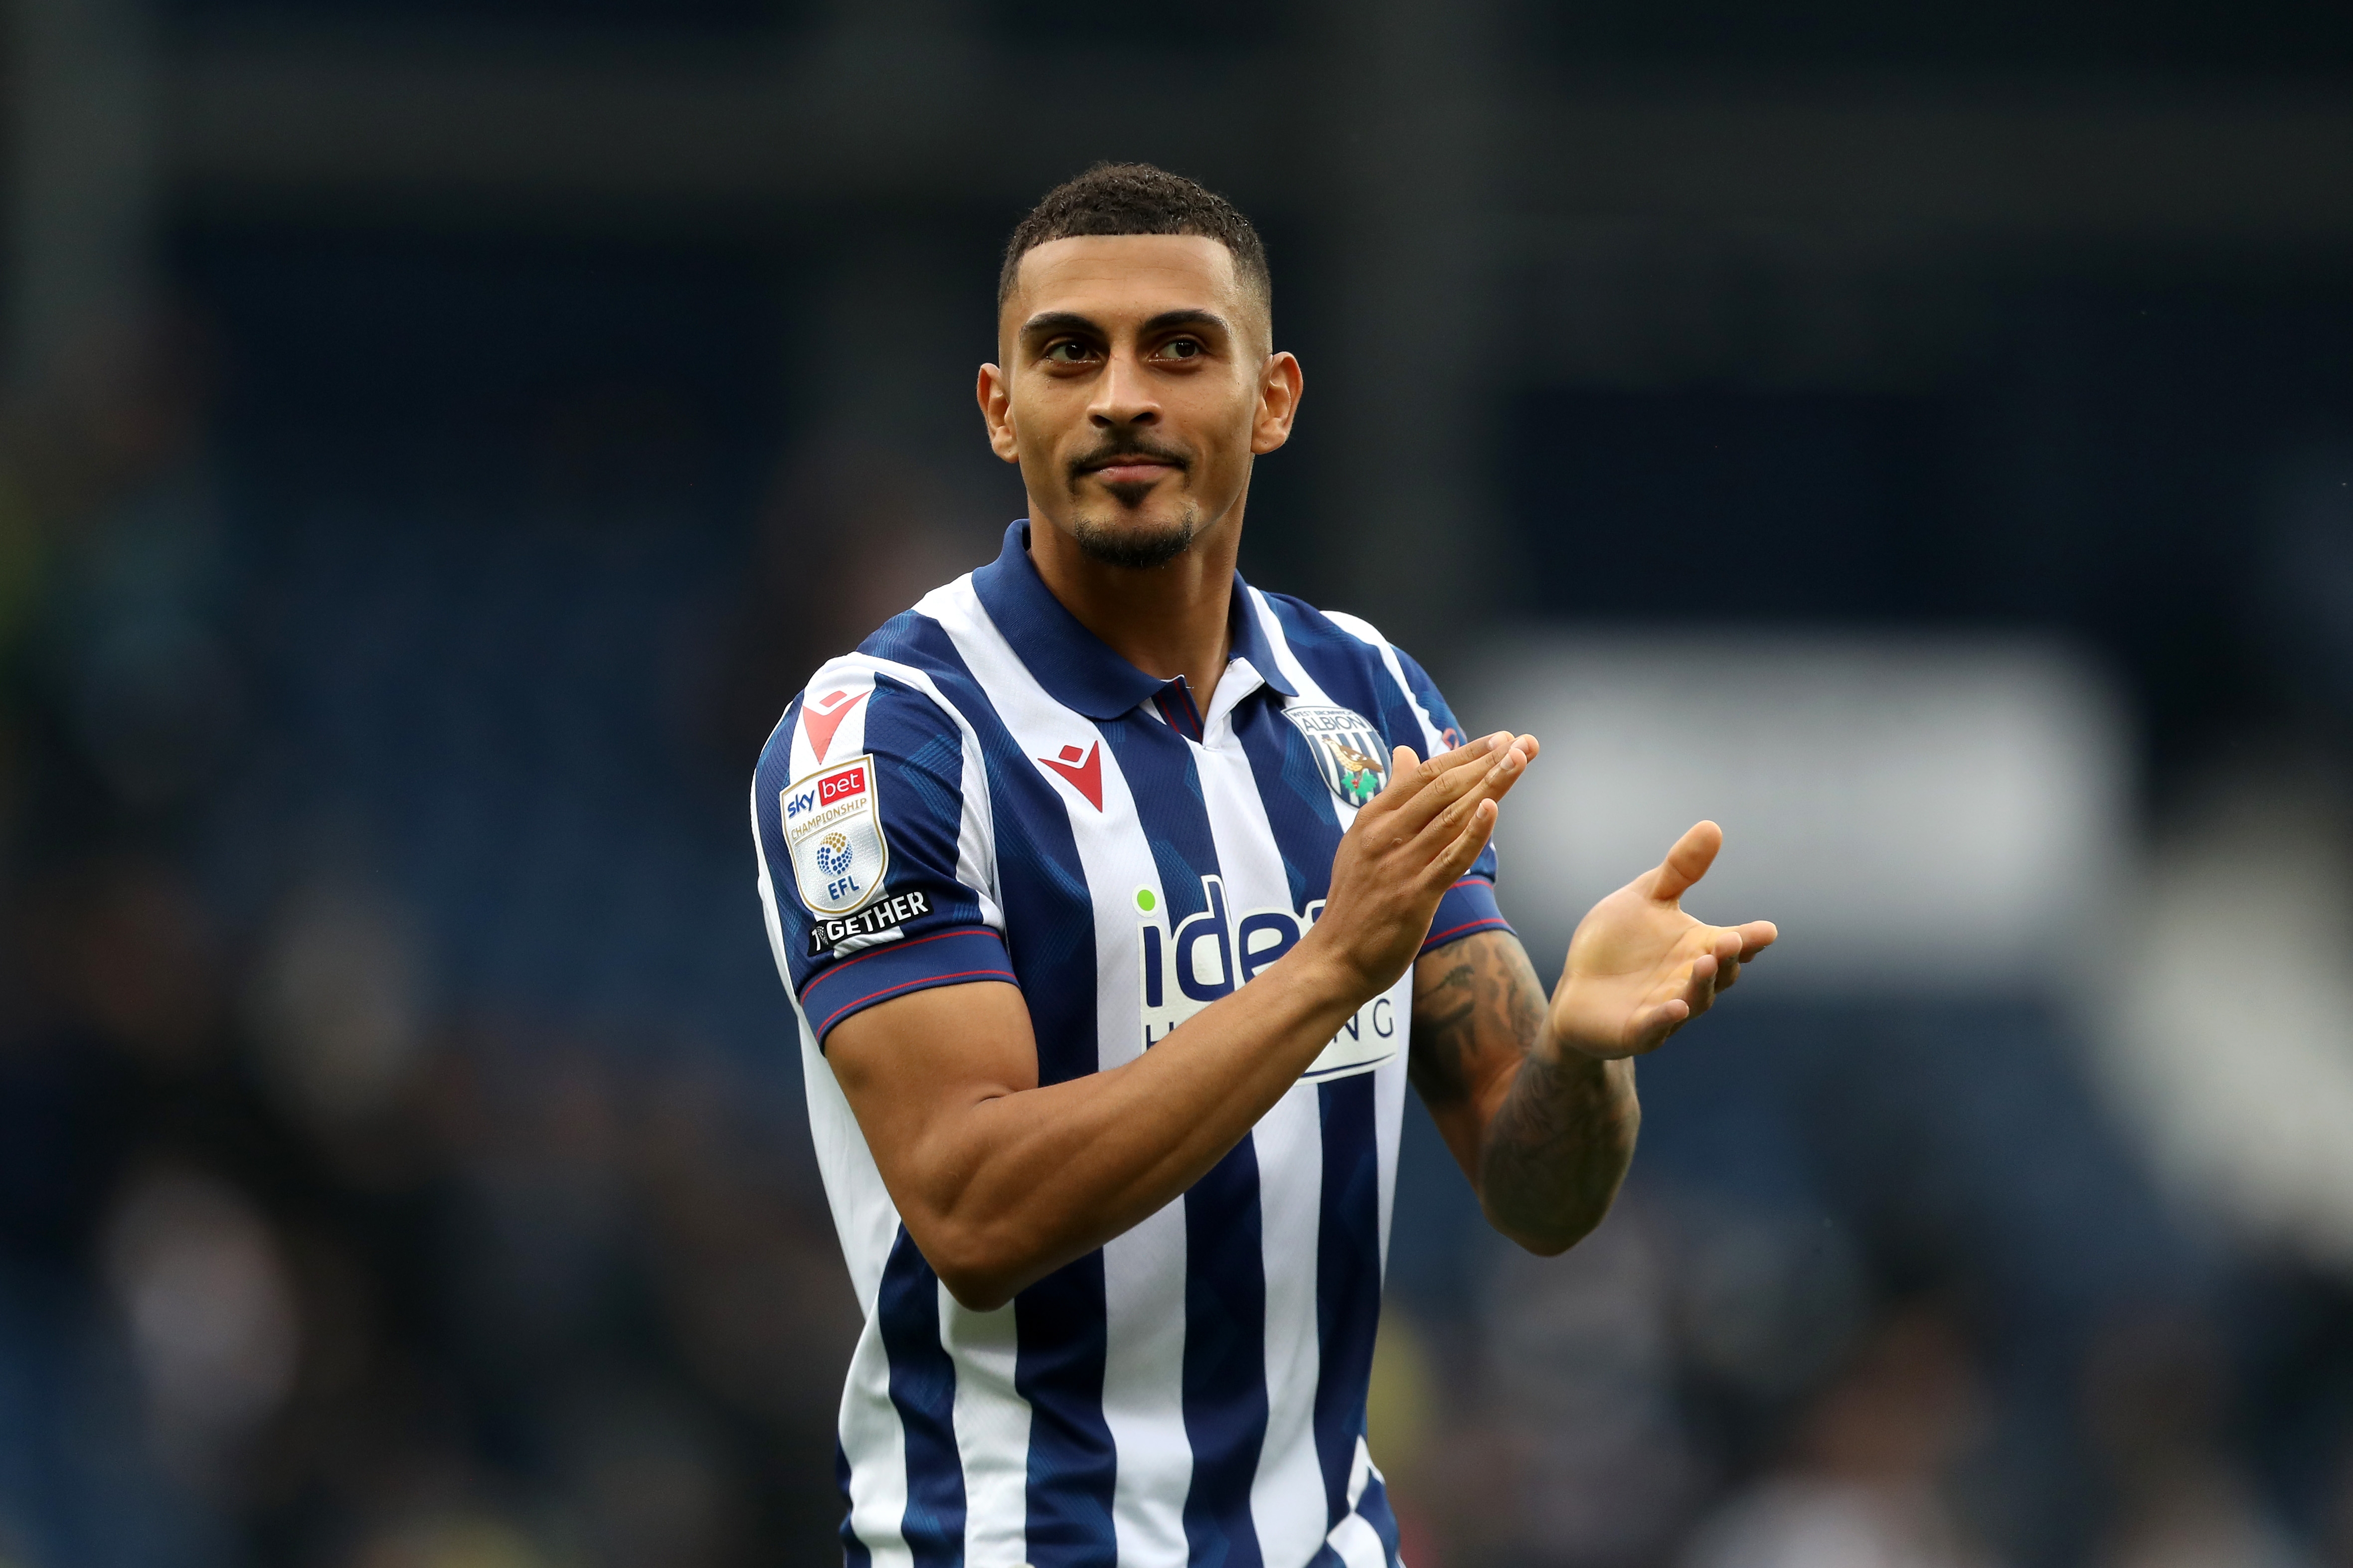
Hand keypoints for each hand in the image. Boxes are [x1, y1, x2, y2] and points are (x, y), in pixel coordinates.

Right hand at [1304, 731, 1538, 999]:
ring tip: (1520, 761)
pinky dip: (1473, 833)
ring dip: (1491, 785)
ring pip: (1452, 816)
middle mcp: (1385, 834)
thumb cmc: (1354, 900)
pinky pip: (1450, 859)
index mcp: (1373, 817)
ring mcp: (1400, 864)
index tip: (1501, 738)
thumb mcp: (1362, 838)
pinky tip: (1493, 809)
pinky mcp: (1414, 896)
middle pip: (1443, 787)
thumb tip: (1404, 752)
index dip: (1466, 753)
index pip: (1425, 773)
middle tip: (1524, 741)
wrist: (1334, 957)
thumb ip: (1391, 795)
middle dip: (1487, 762)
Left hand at [1546, 820, 1776, 1060]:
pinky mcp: (1637, 1031)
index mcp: (1697, 947)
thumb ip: (1679, 870)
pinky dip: (1665, 1019)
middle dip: (1727, 958)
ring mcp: (1667, 1009)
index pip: (1733, 944)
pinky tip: (1673, 1007)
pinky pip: (1655, 1028)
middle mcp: (1689, 980)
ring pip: (1694, 1001)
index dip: (1751, 939)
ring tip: (1705, 961)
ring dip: (1701, 984)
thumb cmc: (1618, 942)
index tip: (1767, 931)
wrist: (1578, 986)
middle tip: (1730, 939)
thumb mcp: (1646, 898)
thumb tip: (1712, 826)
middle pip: (1720, 973)